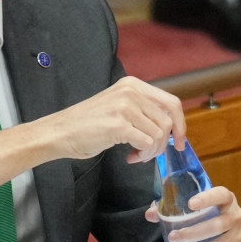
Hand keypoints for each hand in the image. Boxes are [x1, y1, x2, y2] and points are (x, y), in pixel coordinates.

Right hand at [38, 76, 185, 163]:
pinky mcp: (119, 124)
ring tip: (136, 154)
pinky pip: (147, 143)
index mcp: (132, 84)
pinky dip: (142, 155)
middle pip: (168, 121)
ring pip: (159, 134)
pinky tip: (130, 157)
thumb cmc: (86, 124)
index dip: (181, 124)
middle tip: (150, 153)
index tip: (179, 141)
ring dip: (151, 151)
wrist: (59, 132)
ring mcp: (125, 107)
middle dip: (163, 143)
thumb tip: (170, 127)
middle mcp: (131, 91)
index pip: (171, 102)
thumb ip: (141, 110)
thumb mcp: (118, 106)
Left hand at [145, 185, 240, 241]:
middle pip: (217, 225)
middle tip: (172, 238)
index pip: (221, 194)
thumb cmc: (204, 219)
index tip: (190, 204)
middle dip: (192, 233)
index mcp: (226, 199)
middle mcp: (237, 216)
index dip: (207, 198)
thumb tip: (150, 214)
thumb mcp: (191, 212)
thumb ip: (170, 209)